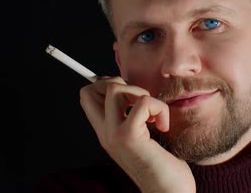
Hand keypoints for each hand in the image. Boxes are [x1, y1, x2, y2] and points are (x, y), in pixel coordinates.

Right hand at [80, 76, 195, 192]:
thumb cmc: (163, 167)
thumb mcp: (142, 137)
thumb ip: (133, 117)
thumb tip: (134, 91)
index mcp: (106, 132)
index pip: (87, 96)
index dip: (105, 84)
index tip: (129, 94)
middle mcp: (105, 133)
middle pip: (93, 89)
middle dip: (119, 82)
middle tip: (139, 102)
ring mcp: (115, 135)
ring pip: (116, 89)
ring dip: (141, 94)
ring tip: (153, 116)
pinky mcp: (130, 136)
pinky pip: (143, 102)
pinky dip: (159, 108)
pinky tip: (162, 127)